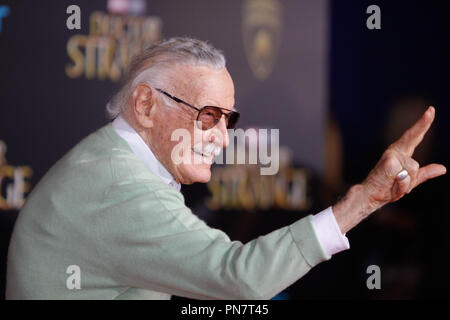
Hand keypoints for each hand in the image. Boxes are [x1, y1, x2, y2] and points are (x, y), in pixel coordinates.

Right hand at [333, 106, 445, 233]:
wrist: (370, 196)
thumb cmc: (386, 188)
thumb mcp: (410, 182)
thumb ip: (425, 174)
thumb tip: (443, 168)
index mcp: (401, 153)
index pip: (415, 137)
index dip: (423, 124)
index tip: (431, 110)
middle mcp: (396, 151)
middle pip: (413, 137)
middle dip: (423, 124)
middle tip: (431, 109)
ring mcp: (392, 156)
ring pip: (414, 168)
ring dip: (408, 183)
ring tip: (395, 185)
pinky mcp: (389, 163)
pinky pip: (406, 176)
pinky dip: (402, 186)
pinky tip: (391, 185)